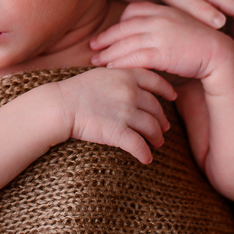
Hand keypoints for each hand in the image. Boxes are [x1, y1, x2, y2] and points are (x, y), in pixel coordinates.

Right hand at [53, 67, 176, 163]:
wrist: (60, 106)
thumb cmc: (75, 91)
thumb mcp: (100, 74)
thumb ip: (119, 77)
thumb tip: (132, 84)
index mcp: (126, 76)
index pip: (156, 81)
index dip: (167, 90)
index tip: (173, 96)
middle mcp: (130, 93)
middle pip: (156, 108)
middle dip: (162, 120)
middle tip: (163, 128)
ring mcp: (126, 112)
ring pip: (152, 128)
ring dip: (157, 138)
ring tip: (157, 143)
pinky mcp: (118, 132)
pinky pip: (139, 146)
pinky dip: (145, 154)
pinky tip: (146, 159)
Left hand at [89, 2, 233, 81]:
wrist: (219, 55)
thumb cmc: (199, 46)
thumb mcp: (179, 28)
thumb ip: (161, 28)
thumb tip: (144, 37)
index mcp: (163, 10)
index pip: (132, 12)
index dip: (117, 24)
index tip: (108, 33)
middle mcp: (159, 19)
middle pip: (124, 27)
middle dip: (106, 38)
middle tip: (92, 47)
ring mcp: (160, 35)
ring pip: (126, 43)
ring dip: (108, 53)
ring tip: (96, 61)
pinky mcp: (162, 52)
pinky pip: (135, 57)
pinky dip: (120, 63)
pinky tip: (111, 68)